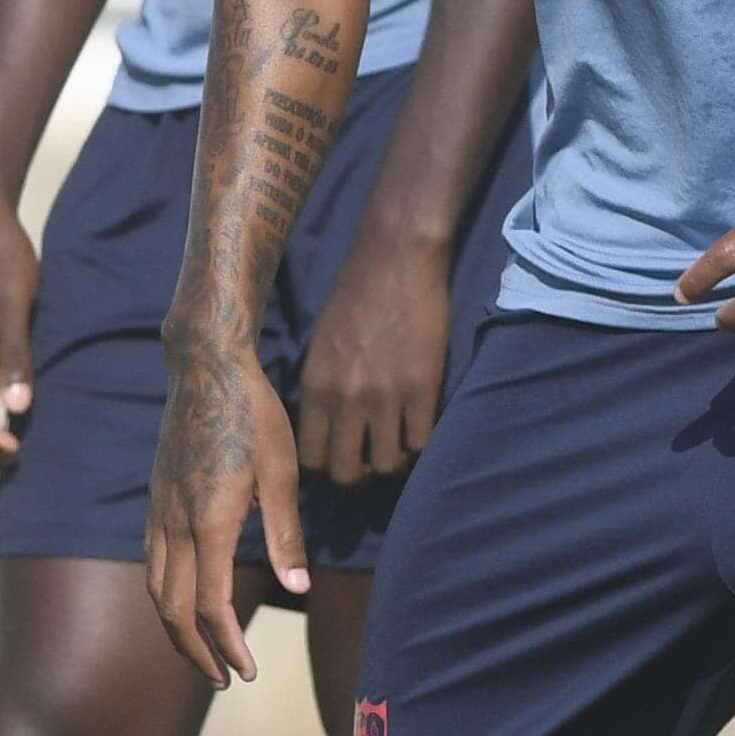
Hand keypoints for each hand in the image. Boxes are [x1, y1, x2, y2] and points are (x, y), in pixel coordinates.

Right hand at [146, 335, 302, 683]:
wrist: (205, 367)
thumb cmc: (255, 416)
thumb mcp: (283, 472)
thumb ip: (285, 534)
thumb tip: (299, 588)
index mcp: (210, 521)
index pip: (211, 605)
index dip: (227, 645)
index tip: (248, 672)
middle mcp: (175, 523)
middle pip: (174, 609)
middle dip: (197, 652)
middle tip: (225, 680)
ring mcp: (159, 512)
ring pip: (156, 589)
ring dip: (177, 630)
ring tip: (204, 654)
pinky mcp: (156, 501)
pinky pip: (152, 563)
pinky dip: (166, 596)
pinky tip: (187, 603)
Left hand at [297, 234, 453, 486]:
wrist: (396, 259)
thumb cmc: (353, 295)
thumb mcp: (319, 345)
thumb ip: (319, 389)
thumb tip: (323, 427)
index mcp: (315, 387)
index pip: (310, 459)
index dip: (325, 468)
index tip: (339, 459)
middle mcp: (346, 399)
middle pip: (346, 474)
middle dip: (358, 475)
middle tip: (370, 459)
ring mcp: (387, 397)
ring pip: (387, 465)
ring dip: (393, 461)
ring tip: (398, 443)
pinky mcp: (423, 388)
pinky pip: (421, 442)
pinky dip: (420, 443)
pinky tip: (419, 426)